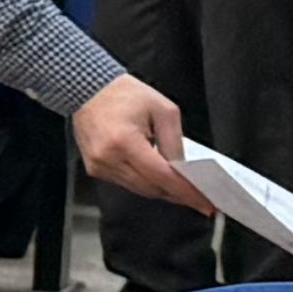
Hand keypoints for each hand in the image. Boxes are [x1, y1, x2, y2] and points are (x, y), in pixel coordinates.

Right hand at [63, 78, 197, 206]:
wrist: (89, 89)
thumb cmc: (124, 94)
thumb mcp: (163, 110)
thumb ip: (175, 141)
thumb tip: (181, 168)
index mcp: (125, 141)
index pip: (161, 176)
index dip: (185, 190)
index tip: (203, 201)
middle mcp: (108, 158)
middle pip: (150, 188)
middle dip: (176, 193)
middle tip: (198, 197)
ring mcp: (99, 166)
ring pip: (138, 189)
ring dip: (160, 189)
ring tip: (180, 187)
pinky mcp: (95, 168)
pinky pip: (126, 183)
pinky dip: (144, 181)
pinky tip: (156, 176)